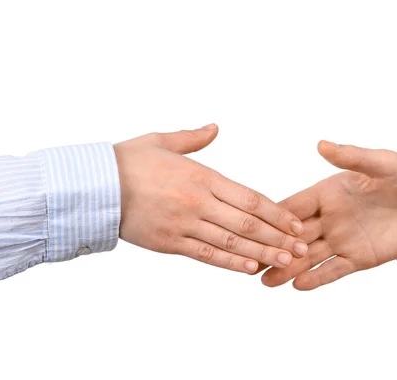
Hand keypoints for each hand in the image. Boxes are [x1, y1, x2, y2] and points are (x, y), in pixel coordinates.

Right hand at [114, 124, 307, 273]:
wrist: (92, 186)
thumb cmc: (127, 162)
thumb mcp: (162, 141)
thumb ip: (193, 138)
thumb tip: (214, 128)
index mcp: (202, 176)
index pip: (249, 198)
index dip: (277, 212)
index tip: (296, 223)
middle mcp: (198, 202)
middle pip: (248, 223)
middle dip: (279, 237)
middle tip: (303, 248)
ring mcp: (185, 224)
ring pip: (232, 242)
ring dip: (263, 253)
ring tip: (287, 262)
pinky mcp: (170, 243)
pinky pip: (206, 255)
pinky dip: (231, 263)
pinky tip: (251, 269)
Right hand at [261, 141, 396, 289]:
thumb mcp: (382, 163)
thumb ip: (352, 157)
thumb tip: (322, 144)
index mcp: (329, 192)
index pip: (296, 206)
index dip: (277, 217)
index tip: (254, 226)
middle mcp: (330, 217)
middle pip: (294, 235)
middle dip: (273, 247)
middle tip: (251, 261)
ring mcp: (342, 239)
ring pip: (309, 256)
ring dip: (288, 267)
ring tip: (265, 280)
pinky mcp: (358, 258)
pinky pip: (333, 269)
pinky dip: (317, 278)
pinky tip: (298, 285)